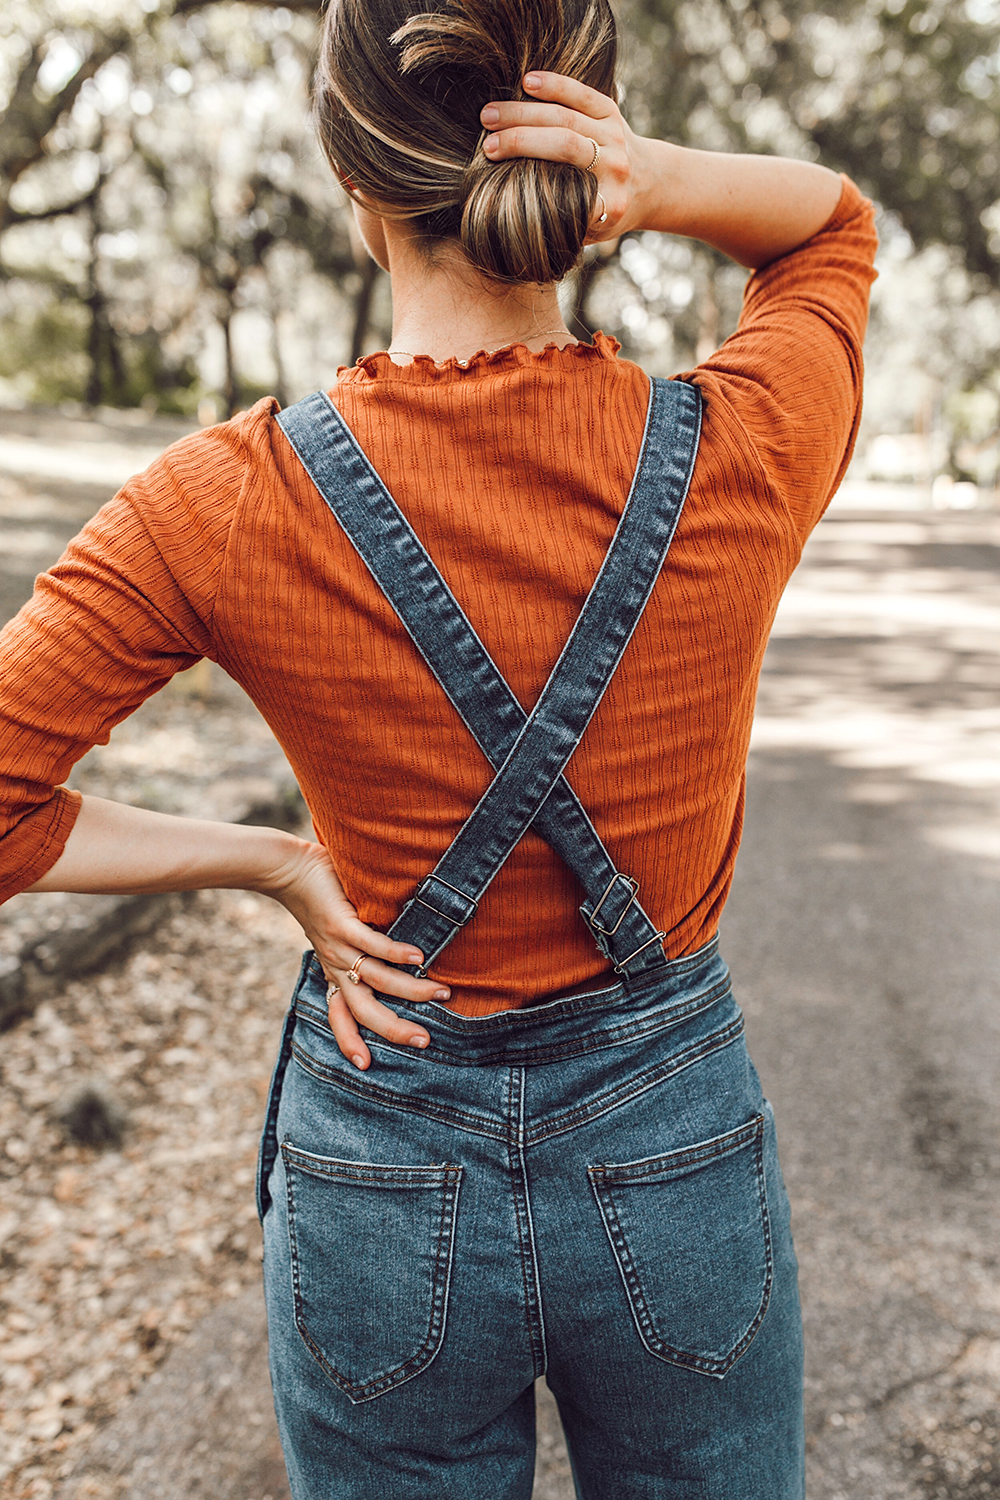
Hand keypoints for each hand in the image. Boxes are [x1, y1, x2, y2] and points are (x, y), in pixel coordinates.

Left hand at [267, 840, 449, 1069]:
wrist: (287, 870)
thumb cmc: (317, 898)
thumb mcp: (334, 932)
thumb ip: (358, 945)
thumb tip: (394, 952)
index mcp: (333, 969)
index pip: (339, 1014)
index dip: (349, 1040)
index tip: (364, 1065)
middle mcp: (335, 964)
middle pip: (363, 1010)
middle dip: (393, 1029)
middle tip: (423, 1041)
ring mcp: (338, 946)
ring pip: (377, 980)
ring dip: (411, 990)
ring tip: (441, 994)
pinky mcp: (342, 923)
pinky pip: (372, 945)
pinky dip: (396, 954)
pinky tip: (419, 958)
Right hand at [480, 71, 650, 242]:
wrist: (644, 182)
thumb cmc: (603, 213)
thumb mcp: (589, 233)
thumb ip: (564, 229)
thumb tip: (517, 226)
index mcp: (611, 205)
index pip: (574, 197)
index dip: (540, 193)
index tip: (503, 192)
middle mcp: (615, 168)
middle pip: (564, 146)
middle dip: (521, 143)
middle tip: (486, 146)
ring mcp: (614, 137)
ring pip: (565, 118)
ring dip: (523, 114)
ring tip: (488, 115)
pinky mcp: (611, 112)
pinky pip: (581, 94)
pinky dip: (554, 85)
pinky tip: (527, 82)